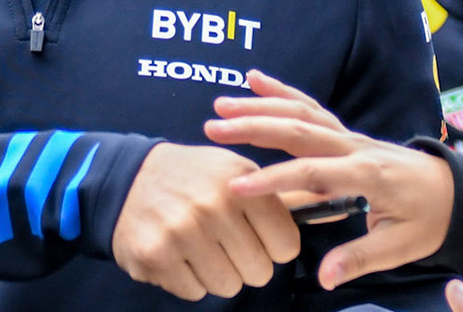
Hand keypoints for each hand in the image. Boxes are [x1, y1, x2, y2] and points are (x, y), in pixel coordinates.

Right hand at [110, 142, 299, 300]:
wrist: (125, 178)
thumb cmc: (192, 178)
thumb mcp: (236, 171)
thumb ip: (282, 196)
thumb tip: (337, 206)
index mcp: (239, 183)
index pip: (287, 246)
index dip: (272, 245)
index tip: (253, 234)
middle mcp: (212, 205)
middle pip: (259, 272)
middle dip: (244, 262)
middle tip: (221, 240)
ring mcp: (182, 231)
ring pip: (228, 286)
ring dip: (216, 273)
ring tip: (197, 245)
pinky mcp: (156, 255)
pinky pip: (195, 292)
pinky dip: (188, 279)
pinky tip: (176, 251)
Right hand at [203, 69, 452, 289]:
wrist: (455, 192)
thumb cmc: (428, 220)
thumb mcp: (401, 246)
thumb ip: (360, 258)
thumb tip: (325, 277)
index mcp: (367, 174)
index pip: (313, 172)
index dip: (275, 179)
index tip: (238, 186)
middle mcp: (355, 146)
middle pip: (300, 129)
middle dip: (254, 127)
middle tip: (214, 130)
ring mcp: (349, 134)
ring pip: (301, 111)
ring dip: (260, 106)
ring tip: (222, 106)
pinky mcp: (345, 131)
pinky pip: (310, 105)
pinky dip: (282, 90)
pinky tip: (254, 80)